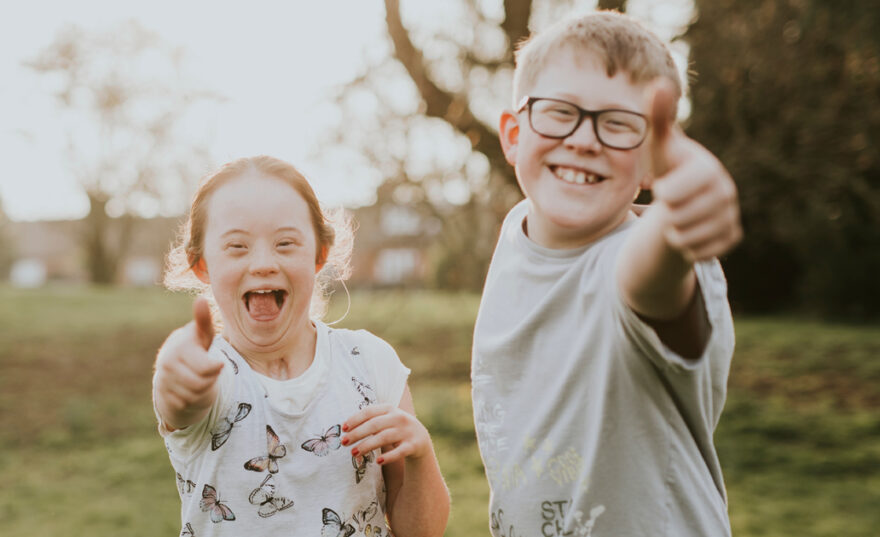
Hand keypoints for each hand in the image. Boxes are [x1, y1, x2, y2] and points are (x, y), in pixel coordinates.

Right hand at [153, 297, 223, 428]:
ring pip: (194, 395)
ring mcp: (163, 380)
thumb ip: (203, 321)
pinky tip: (188, 390)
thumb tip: (200, 299)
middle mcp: (167, 363)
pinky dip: (192, 400)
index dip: (216, 368)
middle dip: (209, 379)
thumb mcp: (202, 335)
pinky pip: (186, 405)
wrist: (173, 370)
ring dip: (202, 390)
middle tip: (206, 371)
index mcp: (180, 347)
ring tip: (198, 378)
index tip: (219, 365)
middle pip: (202, 383)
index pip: (206, 367)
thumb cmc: (195, 349)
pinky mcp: (161, 396)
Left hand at [341, 403, 431, 465]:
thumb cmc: (395, 428)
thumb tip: (345, 429)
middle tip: (344, 442)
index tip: (343, 429)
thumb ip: (369, 421)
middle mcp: (399, 417)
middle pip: (374, 425)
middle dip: (357, 434)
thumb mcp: (385, 420)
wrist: (420, 438)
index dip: (355, 419)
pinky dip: (389, 456)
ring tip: (354, 453)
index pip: (369, 412)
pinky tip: (378, 461)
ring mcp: (407, 431)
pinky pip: (399, 451)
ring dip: (367, 445)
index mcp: (389, 408)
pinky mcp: (413, 445)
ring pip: (384, 437)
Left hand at [646, 79, 741, 260]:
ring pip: (684, 239)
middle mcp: (727, 193)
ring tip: (678, 214)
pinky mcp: (731, 238)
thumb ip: (658, 117)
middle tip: (672, 202)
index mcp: (709, 170)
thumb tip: (658, 83)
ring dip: (673, 231)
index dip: (663, 193)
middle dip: (666, 213)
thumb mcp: (660, 145)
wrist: (686, 196)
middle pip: (676, 219)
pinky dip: (685, 246)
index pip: (671, 194)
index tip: (665, 185)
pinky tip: (689, 229)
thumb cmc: (670, 166)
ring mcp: (731, 217)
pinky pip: (696, 253)